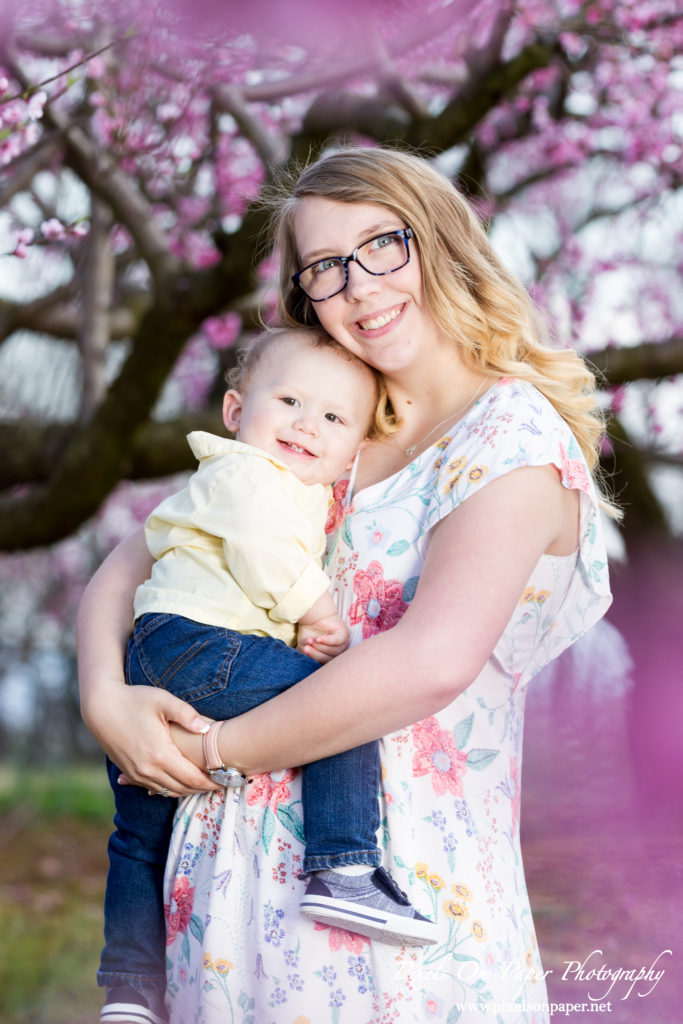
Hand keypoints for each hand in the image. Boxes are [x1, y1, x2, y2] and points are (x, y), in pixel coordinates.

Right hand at [84, 682, 218, 796]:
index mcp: (160, 754)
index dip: (212, 781)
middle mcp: (148, 769)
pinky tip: (180, 783)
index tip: (228, 780)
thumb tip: (207, 728)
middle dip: (203, 788)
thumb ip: (187, 714)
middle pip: (182, 788)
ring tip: (205, 784)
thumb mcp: (163, 700)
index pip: (192, 777)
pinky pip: (154, 788)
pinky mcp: (129, 772)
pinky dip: (170, 788)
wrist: (100, 707)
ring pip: (168, 791)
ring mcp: (137, 773)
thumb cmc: (134, 699)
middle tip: (222, 784)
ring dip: (187, 790)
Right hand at [297, 616, 349, 663]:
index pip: (324, 663)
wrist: (313, 615)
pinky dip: (327, 641)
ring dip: (319, 646)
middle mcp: (338, 652)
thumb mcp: (306, 647)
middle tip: (306, 647)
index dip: (314, 658)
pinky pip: (337, 641)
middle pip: (329, 658)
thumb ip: (309, 657)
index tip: (304, 651)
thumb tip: (311, 664)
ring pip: (333, 651)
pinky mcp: (344, 634)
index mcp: (330, 657)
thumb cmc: (309, 632)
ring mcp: (343, 644)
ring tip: (310, 640)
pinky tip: (318, 639)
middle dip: (316, 653)